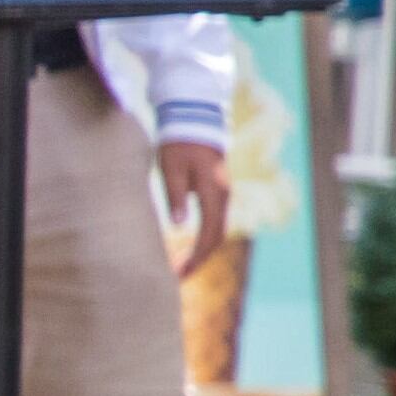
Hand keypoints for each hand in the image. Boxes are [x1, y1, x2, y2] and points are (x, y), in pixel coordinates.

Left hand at [160, 142, 232, 277]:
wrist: (194, 119)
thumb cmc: (179, 143)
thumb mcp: (171, 169)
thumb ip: (175, 196)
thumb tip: (177, 226)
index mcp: (214, 193)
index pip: (209, 234)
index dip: (196, 257)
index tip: (179, 274)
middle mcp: (223, 196)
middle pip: (216, 237)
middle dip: (199, 259)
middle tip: (178, 276)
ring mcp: (222, 193)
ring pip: (217, 230)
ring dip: (202, 250)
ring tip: (181, 266)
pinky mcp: (216, 190)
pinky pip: (214, 220)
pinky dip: (204, 237)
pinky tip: (189, 246)